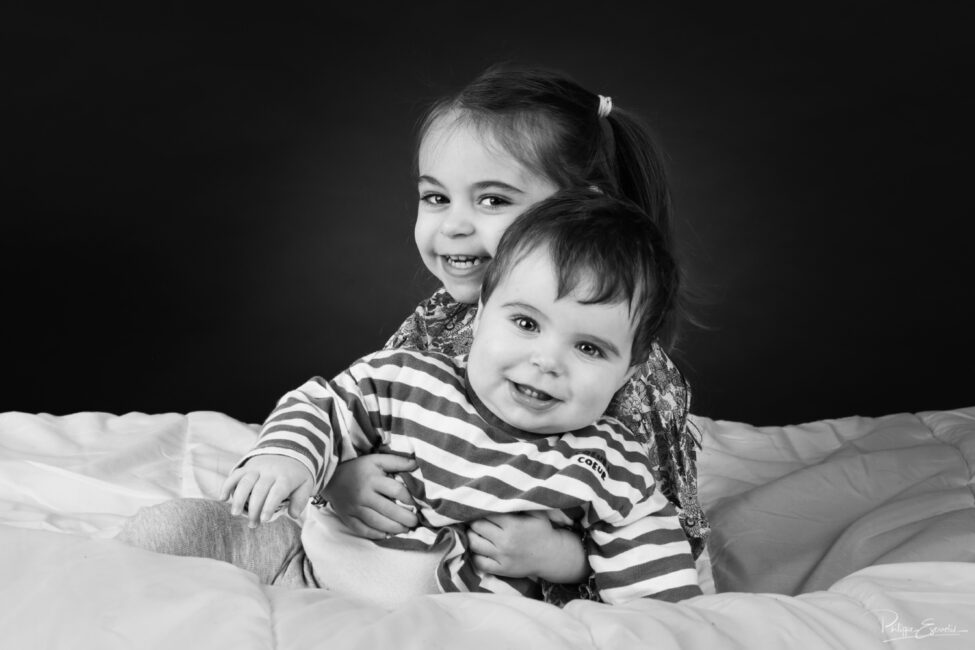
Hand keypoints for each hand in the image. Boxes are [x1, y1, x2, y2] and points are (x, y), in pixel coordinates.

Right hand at [220, 455, 313, 526]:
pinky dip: (227, 485)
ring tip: (235, 514)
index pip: (277, 491)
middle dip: (254, 508)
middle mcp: (270, 471)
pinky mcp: (248, 467)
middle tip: (252, 524)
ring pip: (245, 482)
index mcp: (286, 477)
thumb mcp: (306, 485)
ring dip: (238, 498)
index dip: (270, 505)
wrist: (290, 452)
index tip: (264, 520)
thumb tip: (293, 515)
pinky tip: (222, 498)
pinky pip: (235, 474)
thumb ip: (301, 500)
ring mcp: (257, 468)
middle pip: (259, 490)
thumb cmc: (296, 475)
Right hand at [320, 454, 418, 538]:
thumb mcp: (377, 459)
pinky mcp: (347, 517)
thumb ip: (397, 461)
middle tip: (415, 522)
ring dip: (394, 529)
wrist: (330, 477)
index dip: (409, 499)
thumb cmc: (359, 468)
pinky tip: (387, 535)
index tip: (417, 504)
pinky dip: (376, 535)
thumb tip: (416, 464)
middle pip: (389, 510)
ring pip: (377, 523)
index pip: (396, 490)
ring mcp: (354, 508)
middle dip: (405, 519)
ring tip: (405, 530)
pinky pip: (362, 530)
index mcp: (372, 479)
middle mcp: (363, 495)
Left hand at [468, 512, 588, 583]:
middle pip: (477, 527)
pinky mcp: (502, 569)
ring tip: (475, 532)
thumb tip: (502, 491)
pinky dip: (475, 555)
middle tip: (475, 519)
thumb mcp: (536, 512)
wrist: (552, 556)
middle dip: (474, 522)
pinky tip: (479, 549)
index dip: (481, 510)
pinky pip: (479, 563)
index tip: (480, 508)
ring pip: (474, 544)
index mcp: (513, 525)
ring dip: (471, 537)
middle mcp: (505, 541)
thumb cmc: (542, 531)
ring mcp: (502, 556)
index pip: (486, 513)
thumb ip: (520, 502)